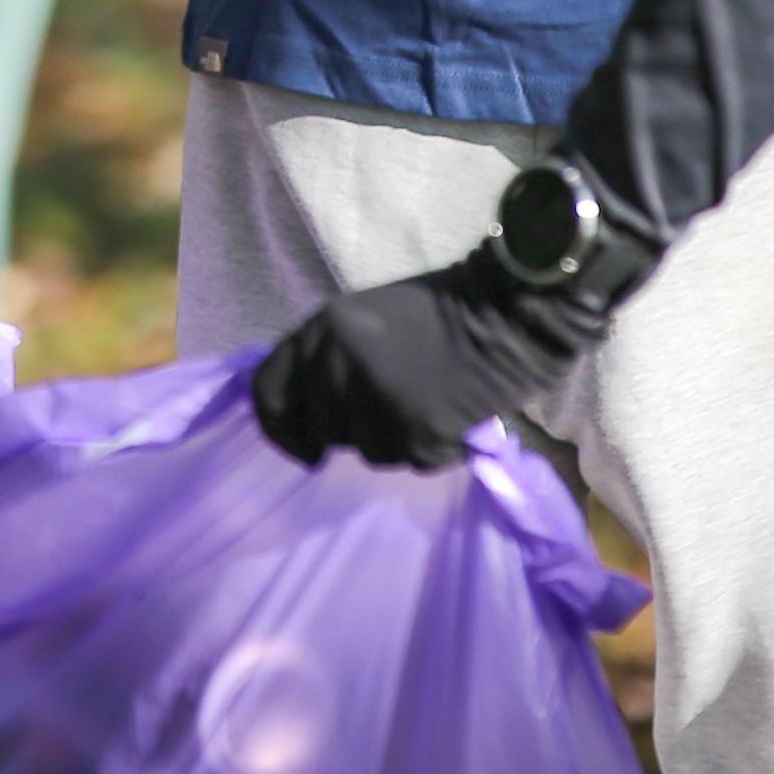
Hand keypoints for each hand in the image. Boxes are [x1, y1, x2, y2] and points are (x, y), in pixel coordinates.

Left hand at [250, 237, 601, 473]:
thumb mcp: (363, 320)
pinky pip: (411, 460)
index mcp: (321, 329)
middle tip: (395, 408)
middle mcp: (337, 363)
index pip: (269, 391)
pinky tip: (452, 417)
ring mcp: (373, 397)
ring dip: (396, 440)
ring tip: (428, 405)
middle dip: (354, 431)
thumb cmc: (439, 314)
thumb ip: (328, 359)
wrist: (503, 312)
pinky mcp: (413, 427)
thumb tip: (307, 414)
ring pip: (367, 451)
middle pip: (323, 430)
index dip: (280, 429)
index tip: (304, 448)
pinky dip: (434, 449)